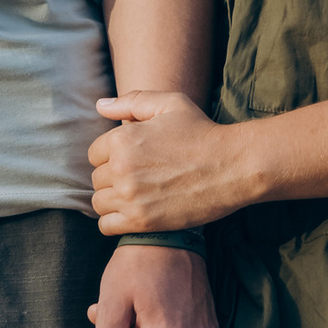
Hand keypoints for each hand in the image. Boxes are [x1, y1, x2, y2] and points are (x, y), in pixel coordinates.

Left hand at [90, 90, 251, 235]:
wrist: (233, 167)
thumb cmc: (202, 132)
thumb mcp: (170, 104)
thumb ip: (132, 102)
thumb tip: (99, 106)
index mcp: (122, 139)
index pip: (94, 154)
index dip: (112, 155)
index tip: (133, 159)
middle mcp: (121, 168)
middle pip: (97, 179)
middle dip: (113, 178)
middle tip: (139, 177)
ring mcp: (130, 197)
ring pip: (99, 202)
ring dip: (113, 200)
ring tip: (136, 196)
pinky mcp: (141, 221)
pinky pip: (106, 226)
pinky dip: (115, 221)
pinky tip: (133, 213)